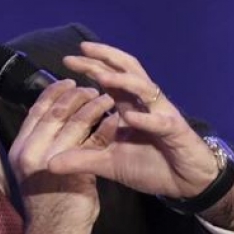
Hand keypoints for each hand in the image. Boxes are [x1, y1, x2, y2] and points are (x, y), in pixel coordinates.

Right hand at [8, 79, 114, 233]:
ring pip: (74, 123)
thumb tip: (60, 119)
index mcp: (21, 148)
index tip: (70, 81)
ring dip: (93, 107)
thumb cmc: (47, 203)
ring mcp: (50, 162)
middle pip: (55, 111)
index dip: (54, 93)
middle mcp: (30, 152)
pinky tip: (116, 121)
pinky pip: (92, 143)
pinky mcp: (72, 173)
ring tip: (108, 97)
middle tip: (93, 86)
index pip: (36, 110)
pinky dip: (105, 128)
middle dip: (77, 95)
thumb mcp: (39, 169)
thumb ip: (46, 144)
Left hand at [47, 41, 218, 199]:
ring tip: (101, 76)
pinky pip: (160, 121)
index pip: (109, 78)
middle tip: (82, 50)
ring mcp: (161, 114)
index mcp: (128, 106)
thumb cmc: (150, 166)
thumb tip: (48, 163)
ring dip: (123, 82)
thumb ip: (81, 160)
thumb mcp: (108, 164)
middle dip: (105, 59)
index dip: (91, 66)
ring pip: (144, 88)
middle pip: (127, 70)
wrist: (185, 183)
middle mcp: (144, 103)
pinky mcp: (175, 131)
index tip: (67, 59)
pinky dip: (146, 118)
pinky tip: (130, 117)